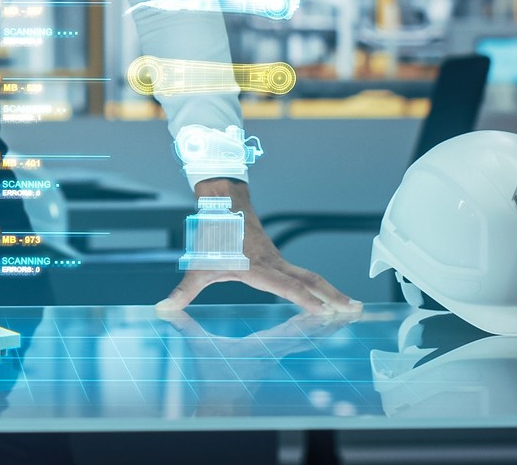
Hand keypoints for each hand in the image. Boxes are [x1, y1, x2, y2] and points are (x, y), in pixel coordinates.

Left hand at [156, 179, 359, 315]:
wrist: (223, 204)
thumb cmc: (211, 236)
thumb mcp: (197, 266)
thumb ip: (183, 291)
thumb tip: (161, 309)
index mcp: (257, 268)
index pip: (286, 286)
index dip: (305, 300)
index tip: (324, 311)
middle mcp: (273, 264)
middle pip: (310, 280)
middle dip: (333, 296)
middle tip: (355, 310)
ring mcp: (279, 261)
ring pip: (310, 276)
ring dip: (331, 291)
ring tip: (351, 307)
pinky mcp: (278, 260)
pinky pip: (303, 275)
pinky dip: (319, 286)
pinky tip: (326, 298)